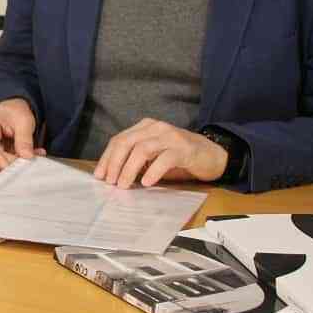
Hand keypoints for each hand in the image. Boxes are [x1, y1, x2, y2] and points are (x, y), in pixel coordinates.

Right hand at [0, 98, 44, 170]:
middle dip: (11, 160)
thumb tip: (26, 155)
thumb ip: (24, 138)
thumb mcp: (23, 120)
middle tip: (28, 159)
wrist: (15, 110)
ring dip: (17, 159)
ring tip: (34, 153)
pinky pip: (4, 160)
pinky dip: (18, 158)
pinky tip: (30, 153)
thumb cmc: (14, 110)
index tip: (10, 166)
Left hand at [93, 118, 227, 187]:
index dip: (107, 158)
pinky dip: (153, 171)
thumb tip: (113, 176)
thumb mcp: (153, 157)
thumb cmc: (179, 158)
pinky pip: (164, 159)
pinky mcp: (184, 148)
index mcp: (145, 127)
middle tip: (110, 182)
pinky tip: (146, 182)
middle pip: (126, 142)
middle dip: (114, 164)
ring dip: (129, 169)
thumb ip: (136, 161)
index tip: (99, 175)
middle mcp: (155, 127)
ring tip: (124, 185)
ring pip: (142, 149)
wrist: (213, 155)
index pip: (119, 140)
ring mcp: (170, 136)